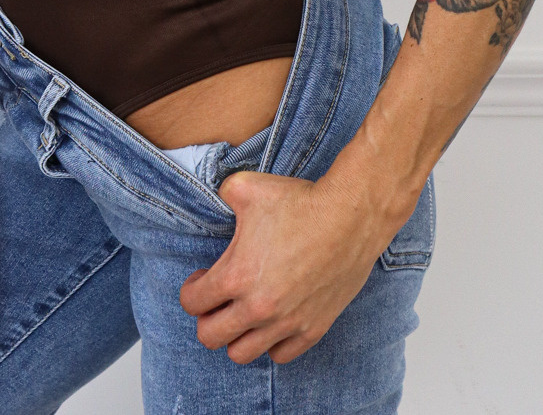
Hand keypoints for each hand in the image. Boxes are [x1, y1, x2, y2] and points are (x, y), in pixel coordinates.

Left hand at [178, 169, 392, 364]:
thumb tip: (216, 198)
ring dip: (236, 335)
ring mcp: (286, 323)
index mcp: (236, 275)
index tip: (203, 277)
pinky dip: (270, 343)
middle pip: (210, 337)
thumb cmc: (300, 201)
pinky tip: (273, 319)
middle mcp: (258, 307)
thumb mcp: (246, 186)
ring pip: (242, 354)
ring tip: (243, 312)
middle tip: (218, 299)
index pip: (192, 303)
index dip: (192, 288)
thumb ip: (221, 193)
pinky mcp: (312, 329)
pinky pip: (280, 356)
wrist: (350, 216)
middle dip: (207, 318)